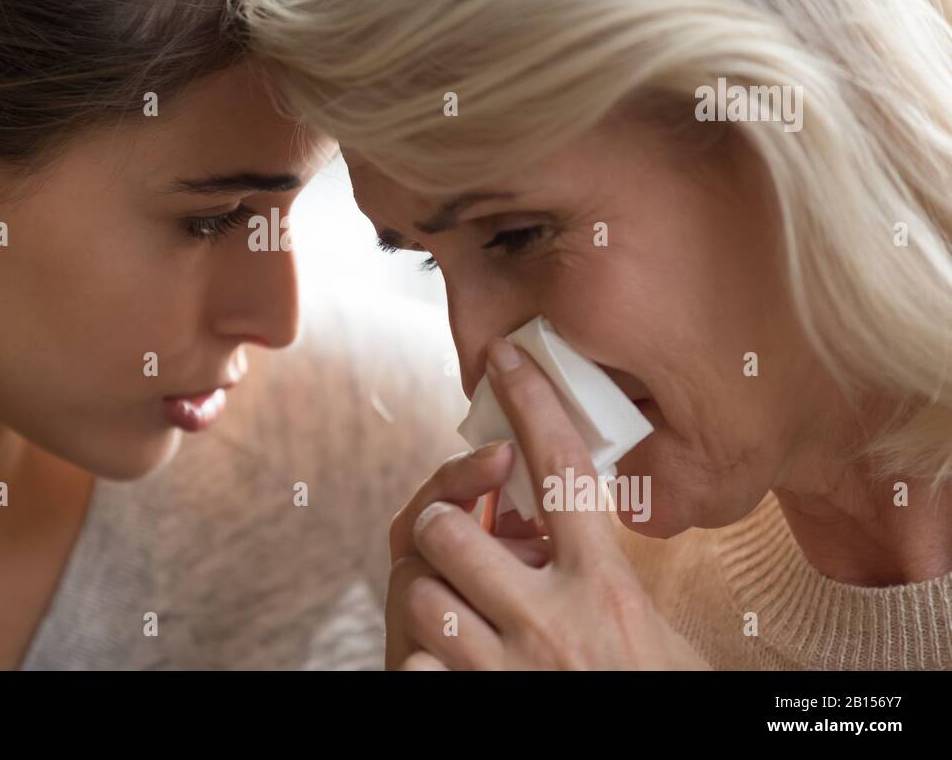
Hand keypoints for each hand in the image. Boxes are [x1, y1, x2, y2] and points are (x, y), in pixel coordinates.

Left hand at [385, 337, 709, 669]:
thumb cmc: (653, 696)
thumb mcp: (653, 634)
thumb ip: (607, 580)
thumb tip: (562, 530)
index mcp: (607, 589)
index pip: (564, 471)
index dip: (533, 403)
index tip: (505, 360)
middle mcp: (553, 624)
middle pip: (450, 529)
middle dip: (443, 526)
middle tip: (456, 537)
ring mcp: (506, 671)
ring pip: (422, 593)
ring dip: (431, 596)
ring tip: (457, 611)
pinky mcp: (471, 708)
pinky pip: (415, 665)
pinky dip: (425, 663)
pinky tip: (455, 671)